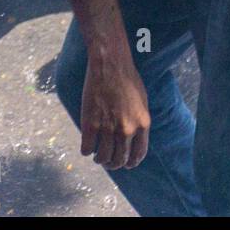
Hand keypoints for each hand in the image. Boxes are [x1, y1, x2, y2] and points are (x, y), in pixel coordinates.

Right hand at [79, 51, 150, 170]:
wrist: (111, 65)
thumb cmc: (128, 80)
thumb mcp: (142, 102)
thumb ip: (139, 122)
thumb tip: (133, 139)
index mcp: (142, 124)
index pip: (138, 154)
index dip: (131, 162)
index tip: (126, 163)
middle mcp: (127, 129)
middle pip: (120, 159)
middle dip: (114, 164)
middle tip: (109, 162)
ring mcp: (108, 128)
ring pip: (103, 157)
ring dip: (100, 160)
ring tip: (98, 156)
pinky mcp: (90, 124)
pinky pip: (87, 149)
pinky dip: (86, 151)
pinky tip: (87, 147)